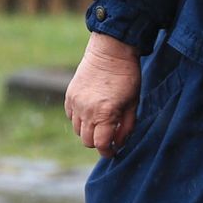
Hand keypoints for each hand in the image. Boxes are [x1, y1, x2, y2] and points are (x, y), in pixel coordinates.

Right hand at [64, 33, 141, 153]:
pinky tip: (91, 111)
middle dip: (99, 142)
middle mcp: (86, 111)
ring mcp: (75, 103)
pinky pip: (71, 116)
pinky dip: (80, 119)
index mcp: (104, 114)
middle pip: (87, 141)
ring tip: (101, 122)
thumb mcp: (133, 103)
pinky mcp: (69, 96)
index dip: (108, 152)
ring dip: (88, 131)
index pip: (101, 145)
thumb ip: (126, 127)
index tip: (113, 152)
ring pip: (77, 130)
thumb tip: (118, 144)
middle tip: (109, 137)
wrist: (111, 51)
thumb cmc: (127, 77)